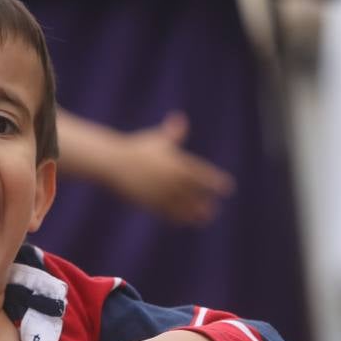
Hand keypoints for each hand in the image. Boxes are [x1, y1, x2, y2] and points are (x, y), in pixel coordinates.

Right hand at [108, 113, 234, 224]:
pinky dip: (177, 218)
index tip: (228, 188)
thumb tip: (181, 118)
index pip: (203, 175)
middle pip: (195, 194)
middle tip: (213, 207)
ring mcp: (161, 193)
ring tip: (203, 218)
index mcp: (177, 164)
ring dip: (195, 214)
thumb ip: (173, 132)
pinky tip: (183, 221)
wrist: (113, 163)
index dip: (217, 182)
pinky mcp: (150, 203)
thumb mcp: (156, 140)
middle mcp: (172, 181)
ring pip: (183, 208)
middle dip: (206, 202)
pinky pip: (167, 214)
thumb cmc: (137, 148)